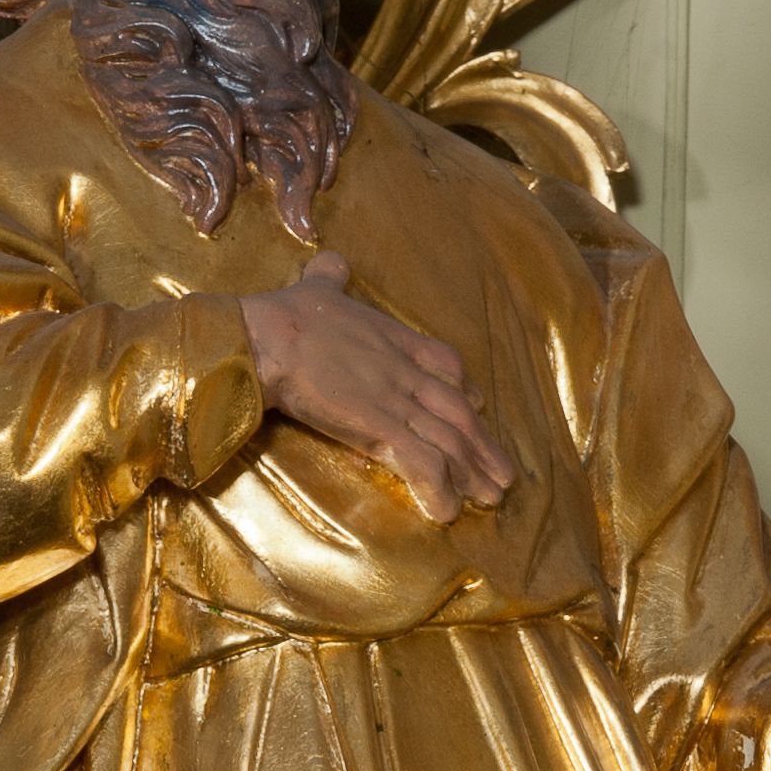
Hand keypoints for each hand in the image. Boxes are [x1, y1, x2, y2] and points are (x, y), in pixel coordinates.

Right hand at [240, 251, 514, 526]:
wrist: (269, 339)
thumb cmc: (286, 315)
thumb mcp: (317, 285)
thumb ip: (329, 276)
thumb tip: (329, 259)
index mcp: (394, 339)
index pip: (445, 363)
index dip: (465, 388)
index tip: (480, 407)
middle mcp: (405, 371)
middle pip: (458, 411)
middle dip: (482, 445)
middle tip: (501, 473)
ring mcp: (396, 400)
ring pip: (448, 439)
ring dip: (472, 472)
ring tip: (490, 498)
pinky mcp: (380, 428)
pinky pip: (421, 461)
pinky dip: (439, 487)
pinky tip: (447, 511)